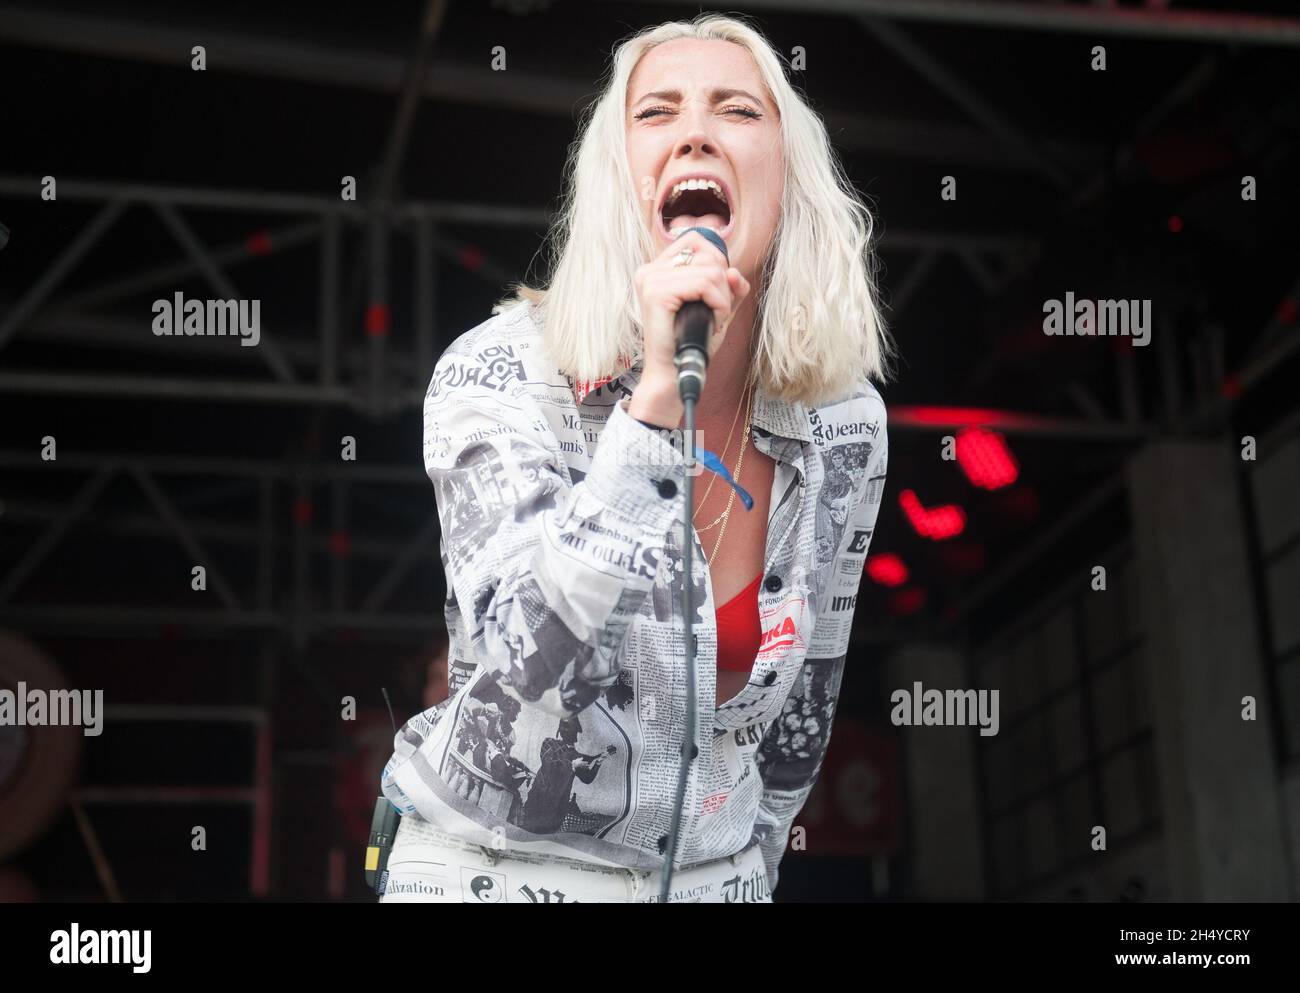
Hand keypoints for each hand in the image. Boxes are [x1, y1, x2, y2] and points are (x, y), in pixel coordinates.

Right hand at [629, 230, 750, 426]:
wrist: (674, 375)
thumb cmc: (692, 343)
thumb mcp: (717, 308)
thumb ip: (730, 287)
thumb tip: (734, 272)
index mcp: (657, 269)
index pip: (696, 240)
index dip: (717, 263)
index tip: (714, 293)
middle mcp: (649, 270)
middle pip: (708, 254)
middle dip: (724, 284)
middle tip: (715, 312)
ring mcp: (650, 280)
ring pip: (711, 271)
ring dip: (723, 299)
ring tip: (713, 321)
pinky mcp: (656, 293)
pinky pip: (705, 284)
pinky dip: (719, 305)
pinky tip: (712, 322)